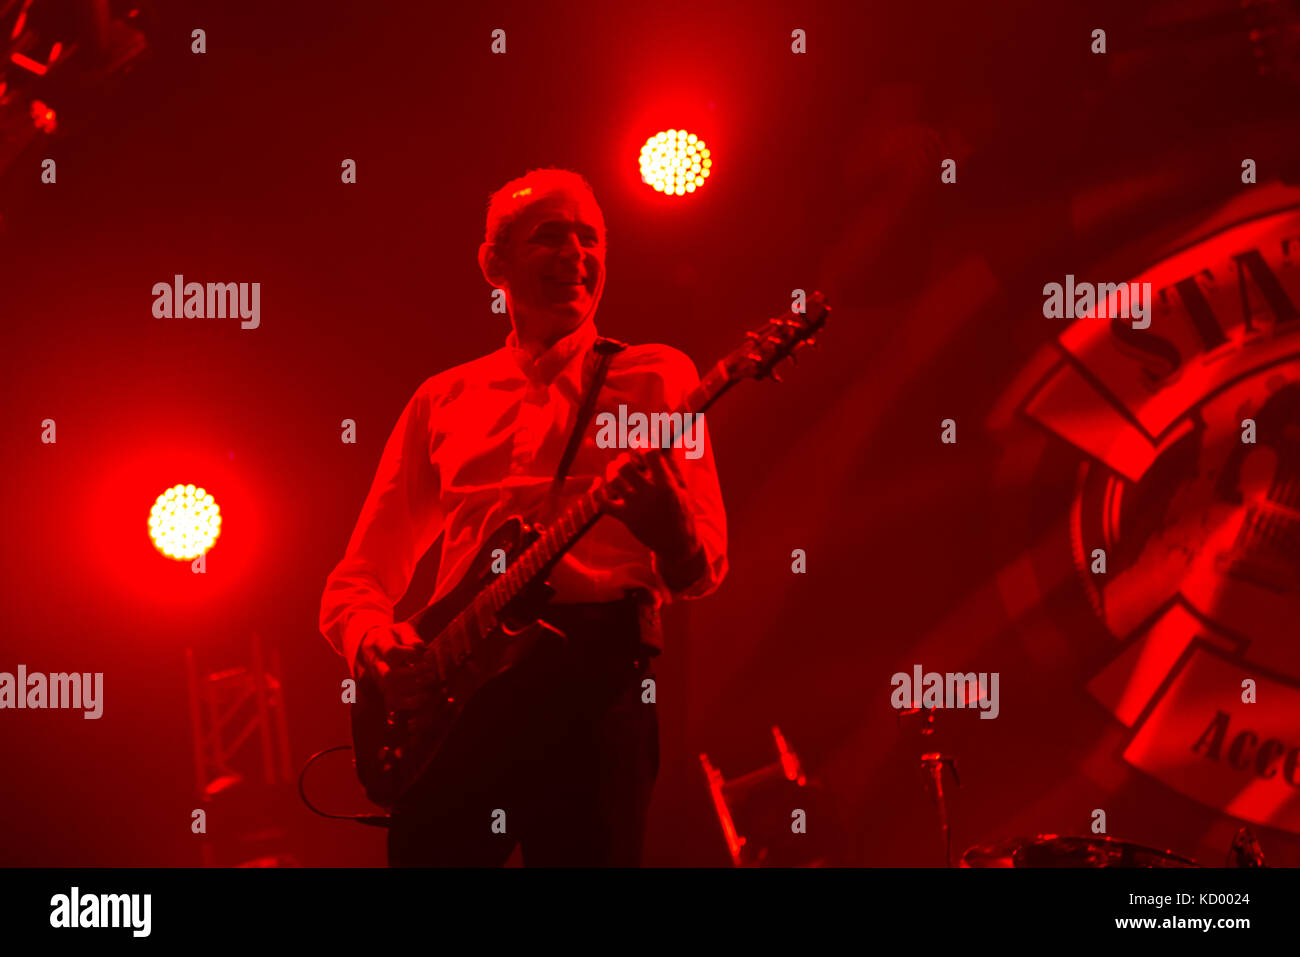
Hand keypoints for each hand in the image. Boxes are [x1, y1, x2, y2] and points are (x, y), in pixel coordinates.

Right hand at [359, 623, 437, 709]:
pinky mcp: (384, 689)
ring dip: (413, 687)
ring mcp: (378, 677)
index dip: (410, 654)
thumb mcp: (400, 629)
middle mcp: (376, 663)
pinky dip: (410, 702)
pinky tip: (424, 696)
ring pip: (390, 689)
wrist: (370, 644)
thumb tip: (421, 645)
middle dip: (413, 673)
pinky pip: (394, 701)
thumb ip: (410, 637)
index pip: (391, 652)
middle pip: (389, 674)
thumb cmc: (392, 635)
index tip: (424, 652)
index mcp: (379, 644)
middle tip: (429, 667)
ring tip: (430, 679)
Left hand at [594, 450, 701, 566]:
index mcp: (666, 485)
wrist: (677, 544)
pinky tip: (597, 483)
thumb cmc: (680, 510)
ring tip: (615, 469)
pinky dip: (595, 492)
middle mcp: (649, 495)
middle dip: (624, 458)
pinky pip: (602, 503)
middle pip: (626, 466)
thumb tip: (664, 435)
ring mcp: (635, 507)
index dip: (642, 443)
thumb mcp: (681, 485)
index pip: (650, 454)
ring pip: (613, 480)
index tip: (639, 443)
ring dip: (611, 470)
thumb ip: (670, 461)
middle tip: (626, 460)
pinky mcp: (625, 518)